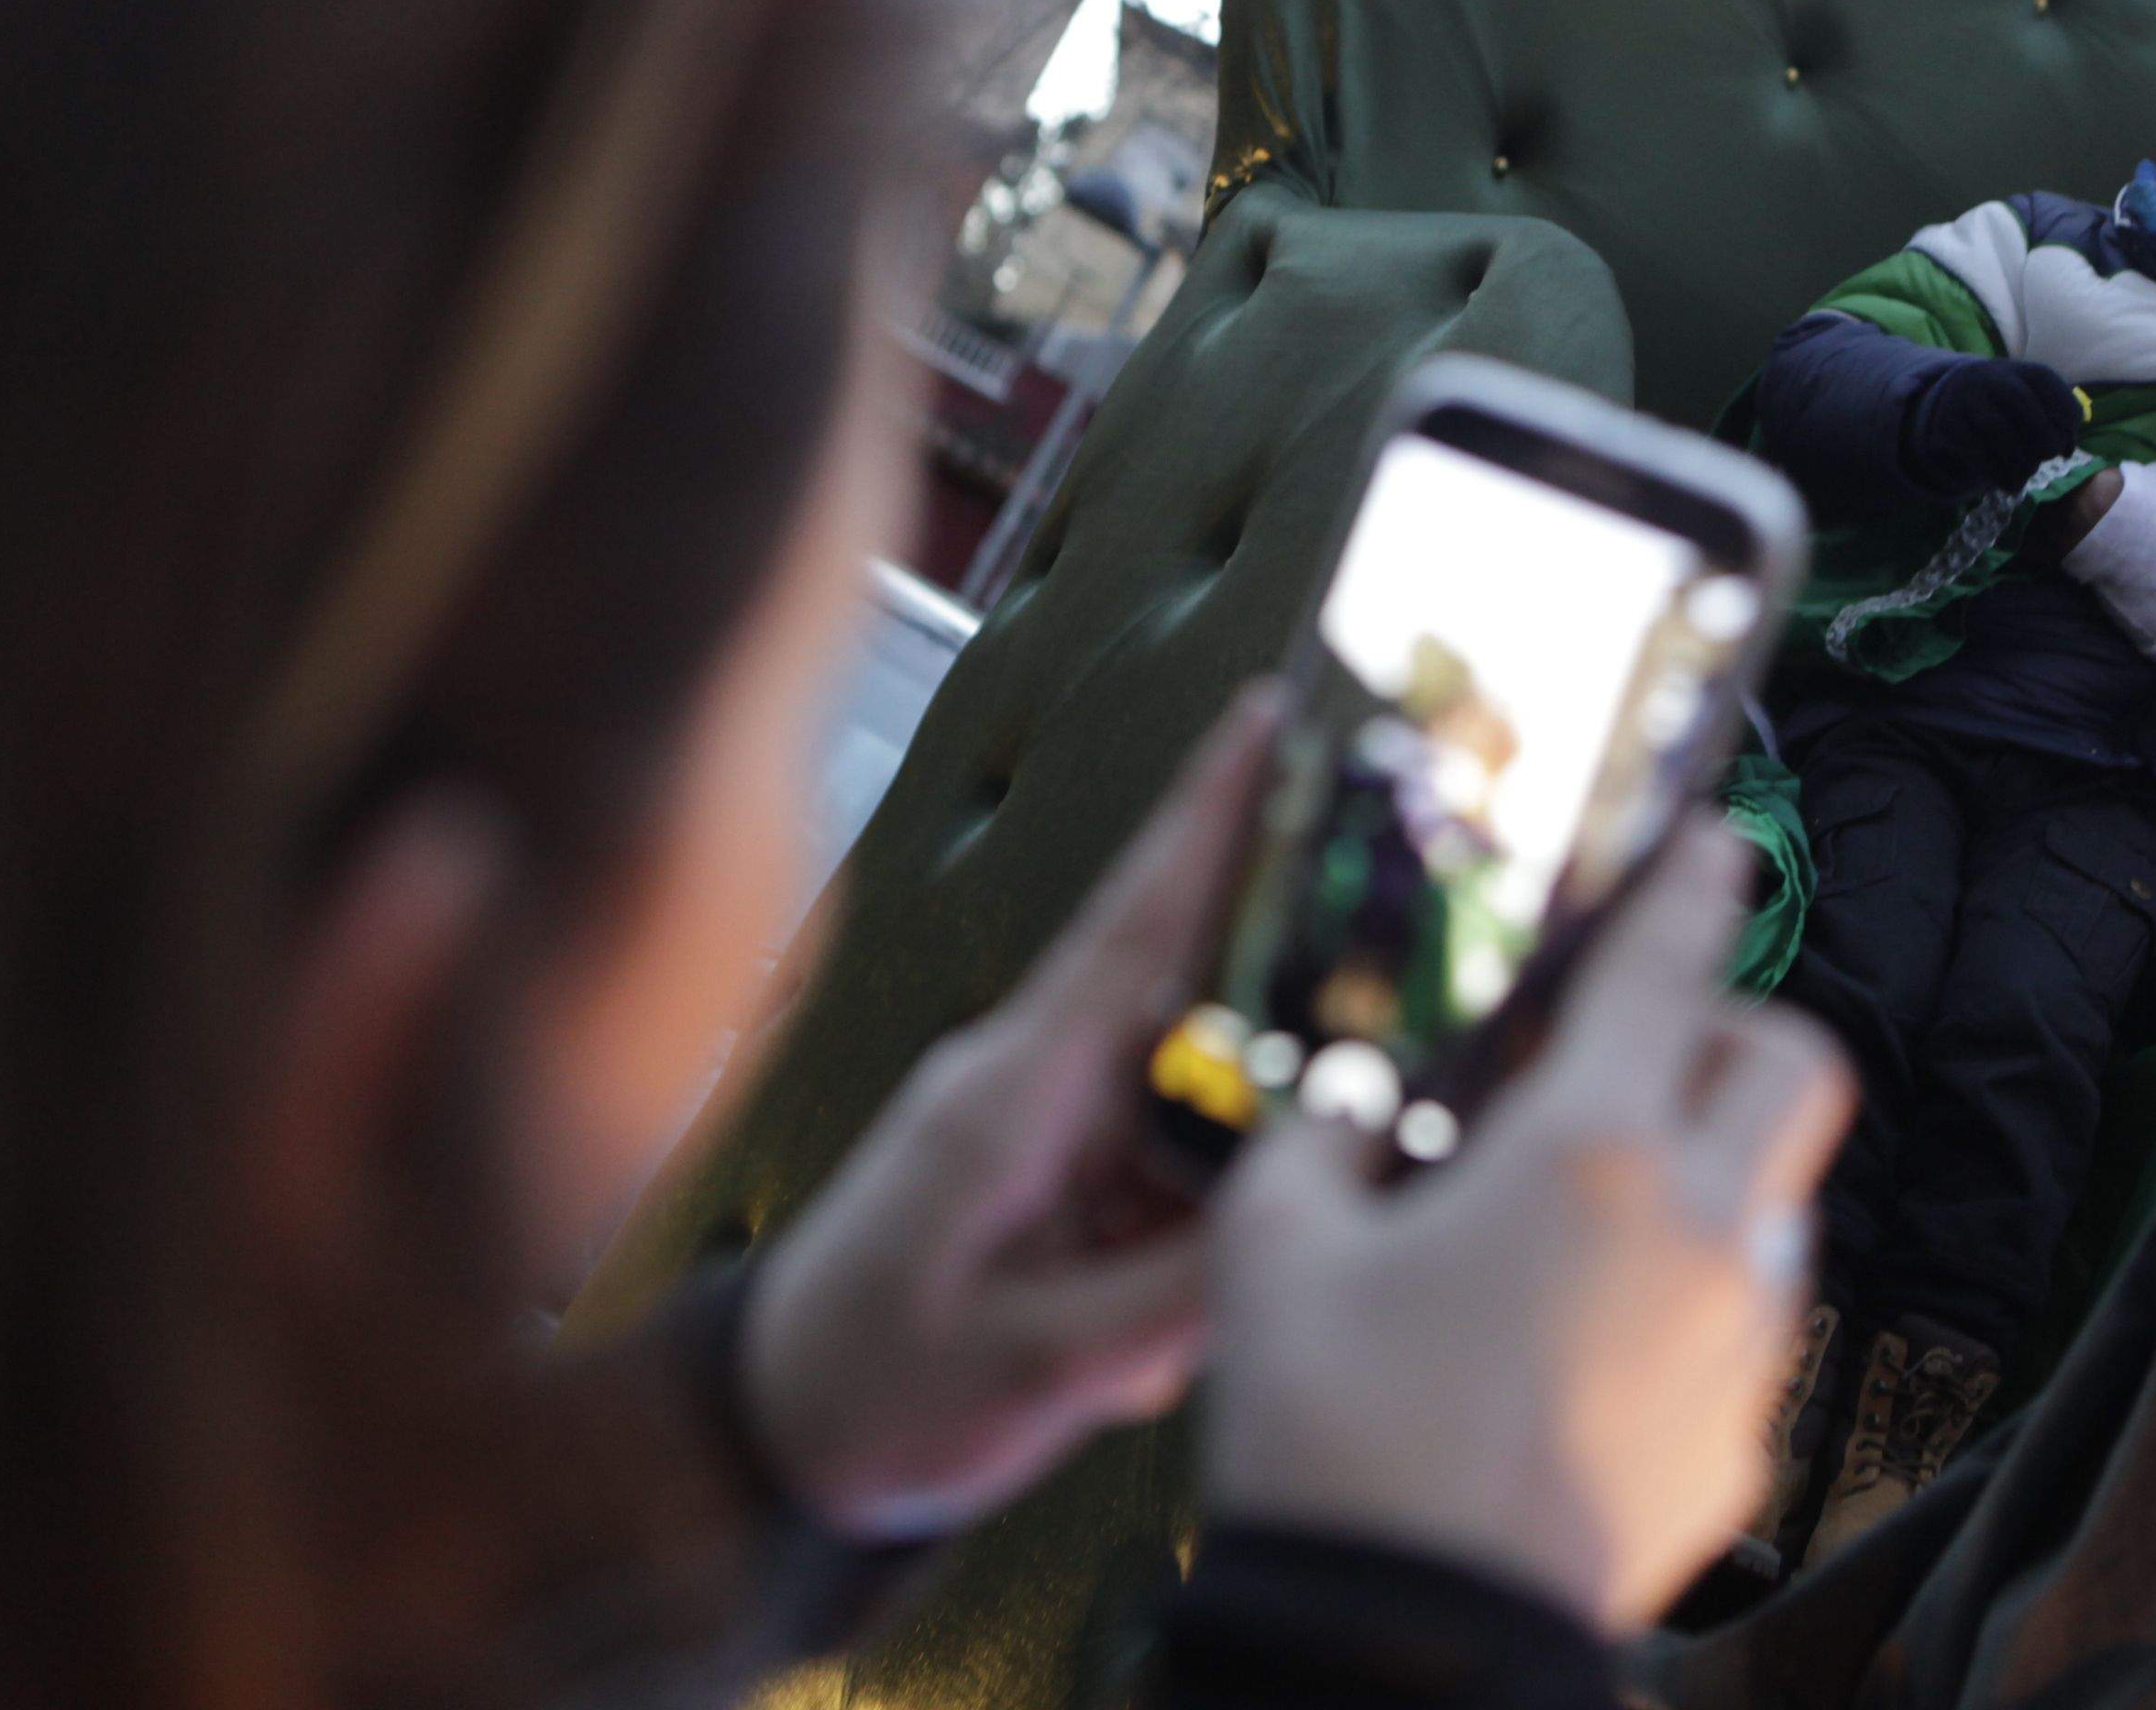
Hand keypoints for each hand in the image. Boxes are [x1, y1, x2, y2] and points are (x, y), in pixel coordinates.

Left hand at [736, 690, 1279, 1540]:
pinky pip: (1160, 1185)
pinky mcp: (1053, 1182)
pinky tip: (1133, 1346)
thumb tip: (1297, 1220)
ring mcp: (1045, 1130)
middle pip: (1202, 1004)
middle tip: (1392, 1013)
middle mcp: (1037, 1084)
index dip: (1207, 820)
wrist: (763, 1441)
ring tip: (1173, 1301)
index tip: (1268, 713)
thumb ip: (1167, 1298)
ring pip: (1196, 1114)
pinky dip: (1175, 1252)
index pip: (1133, 925)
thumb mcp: (1027, 1367)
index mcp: (1016, 1093)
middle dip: (1294, 1011)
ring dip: (1222, 1194)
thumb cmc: (866, 1391)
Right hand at [1203, 820, 1854, 1633]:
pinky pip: (1746, 1322)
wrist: (1408, 1654)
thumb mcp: (1274, 1259)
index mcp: (1586, 1154)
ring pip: (1780, 1195)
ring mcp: (1738, 1346)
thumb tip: (1344, 1112)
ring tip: (1593, 1207)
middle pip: (1792, 1067)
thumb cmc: (1338, 1447)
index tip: (1717, 843)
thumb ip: (1314, 1147)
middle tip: (1644, 1043)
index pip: (1669, 969)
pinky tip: (1589, 1332)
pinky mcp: (1737, 1444)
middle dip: (1735, 1028)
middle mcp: (1697, 1232)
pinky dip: (1692, 1290)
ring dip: (1715, 1166)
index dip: (1695, 886)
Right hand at [1901, 357, 2085, 499]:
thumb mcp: (2036, 403)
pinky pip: (1977, 451)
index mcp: (2022, 370)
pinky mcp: (1949, 423)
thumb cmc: (2010, 407)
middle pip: (2021, 401)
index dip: (2065, 416)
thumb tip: (2067, 450)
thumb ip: (2058, 421)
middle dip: (2043, 436)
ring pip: (1997, 429)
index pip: (2048, 383)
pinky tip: (2010, 483)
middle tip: (2048, 456)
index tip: (2066, 442)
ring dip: (2020, 459)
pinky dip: (1999, 472)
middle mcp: (1992, 377)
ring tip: (2029, 473)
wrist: (1955, 397)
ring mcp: (1967, 398)